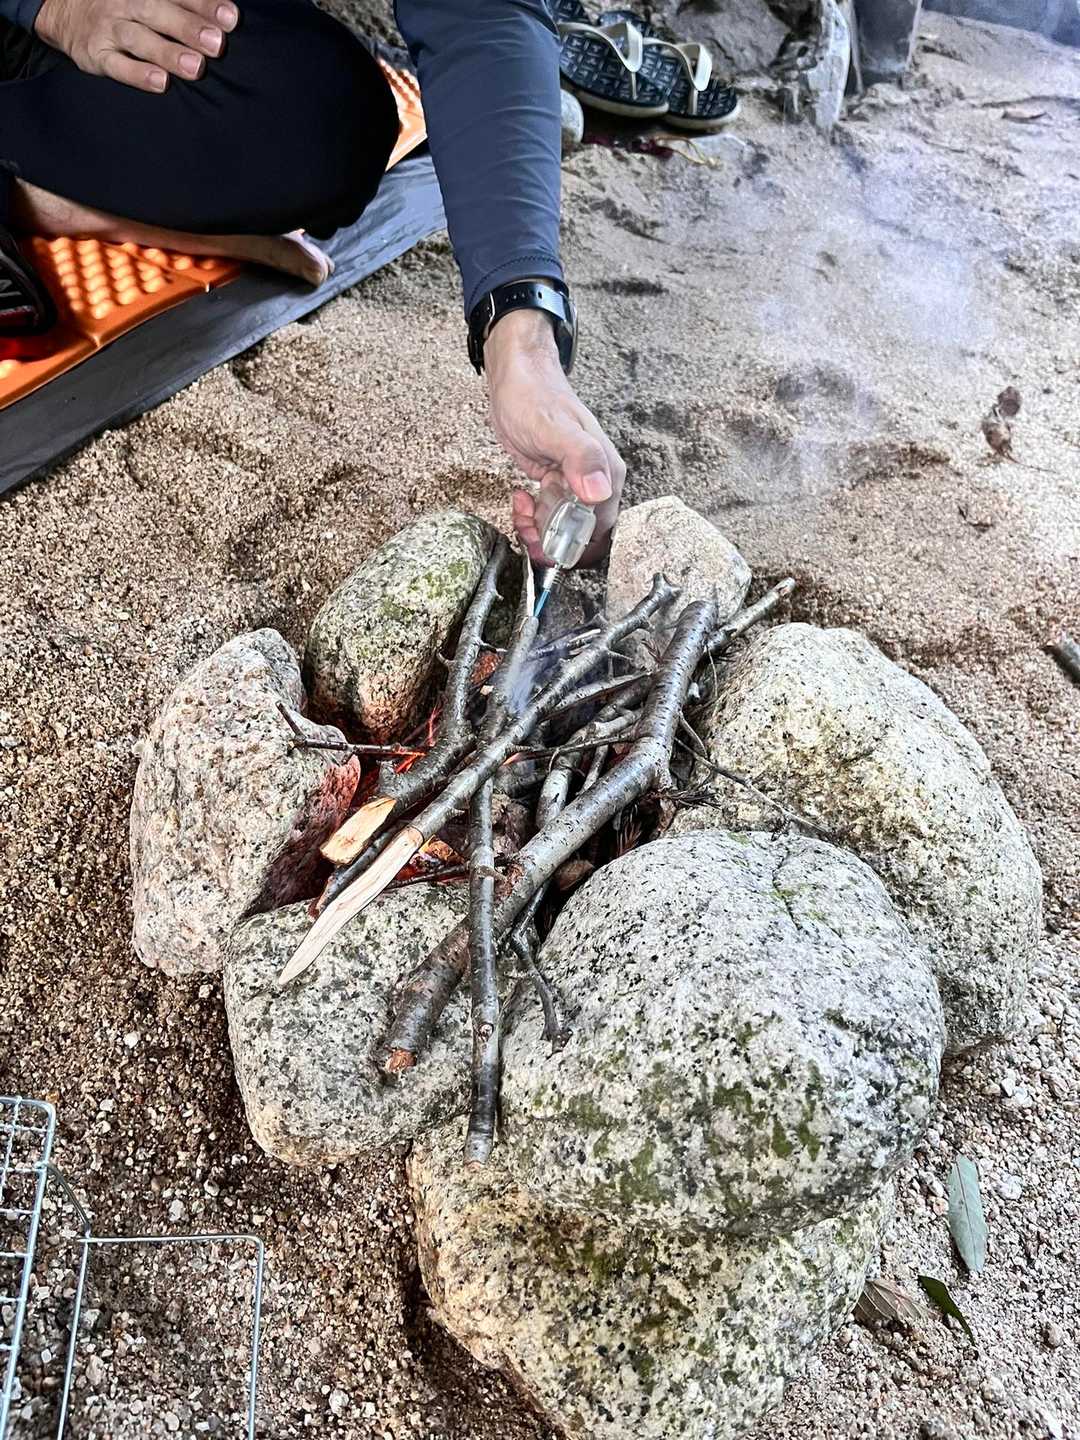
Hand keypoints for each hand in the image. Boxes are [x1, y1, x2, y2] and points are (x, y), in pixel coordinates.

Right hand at [35, 0, 237, 92]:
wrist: (63, 9)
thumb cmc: (121, 6)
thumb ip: (177, 4)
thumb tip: (224, 14)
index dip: (203, 5)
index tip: (230, 18)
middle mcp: (126, 3)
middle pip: (159, 12)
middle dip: (189, 27)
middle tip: (217, 43)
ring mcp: (109, 28)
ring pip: (140, 40)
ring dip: (168, 53)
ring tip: (195, 67)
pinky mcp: (96, 54)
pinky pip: (117, 65)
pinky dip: (138, 74)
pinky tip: (160, 82)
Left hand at [484, 308, 624, 565]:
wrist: (517, 377)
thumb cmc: (536, 395)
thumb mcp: (554, 427)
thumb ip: (580, 458)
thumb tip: (599, 491)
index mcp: (606, 473)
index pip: (599, 530)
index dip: (571, 544)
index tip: (545, 540)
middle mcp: (597, 482)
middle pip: (582, 537)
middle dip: (552, 541)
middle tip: (527, 526)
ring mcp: (577, 485)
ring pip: (564, 530)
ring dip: (538, 531)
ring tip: (521, 509)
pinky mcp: (558, 485)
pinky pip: (551, 517)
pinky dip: (532, 518)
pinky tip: (521, 497)